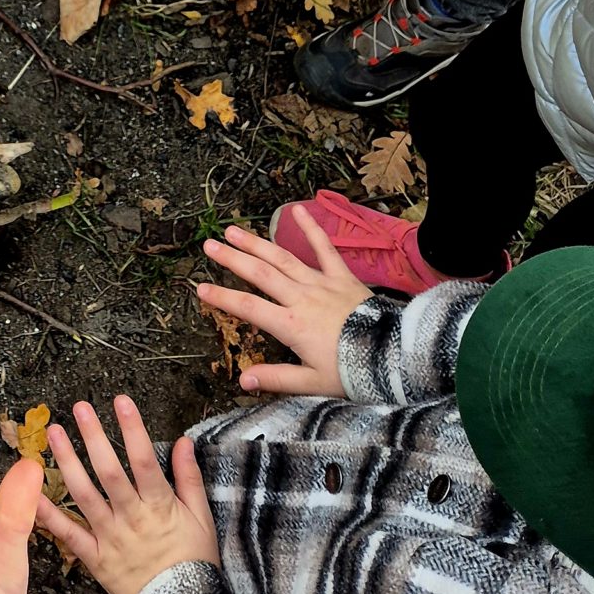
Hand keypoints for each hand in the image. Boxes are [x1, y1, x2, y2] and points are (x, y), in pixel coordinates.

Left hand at [36, 399, 218, 593]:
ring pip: (84, 495)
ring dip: (67, 462)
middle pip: (109, 473)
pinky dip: (49, 514)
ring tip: (53, 433)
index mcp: (159, 507)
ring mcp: (110, 538)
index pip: (144, 461)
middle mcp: (131, 518)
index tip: (121, 401)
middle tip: (79, 408)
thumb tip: (182, 441)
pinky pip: (69, 534)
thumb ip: (189, 479)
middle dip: (93, 437)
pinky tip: (32, 493)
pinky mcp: (95, 558)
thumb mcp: (202, 520)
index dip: (132, 430)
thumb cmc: (194, 564)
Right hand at [196, 211, 369, 396]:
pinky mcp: (342, 277)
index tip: (200, 288)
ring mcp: (321, 283)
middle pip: (260, 274)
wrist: (393, 356)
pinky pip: (325, 249)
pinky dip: (311, 228)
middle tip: (208, 245)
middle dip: (232, 259)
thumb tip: (242, 380)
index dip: (222, 298)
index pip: (248, 308)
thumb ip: (276, 379)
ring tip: (233, 230)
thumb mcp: (313, 383)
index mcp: (291, 325)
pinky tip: (296, 209)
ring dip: (256, 242)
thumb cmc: (353, 371)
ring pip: (283, 258)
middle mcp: (301, 298)